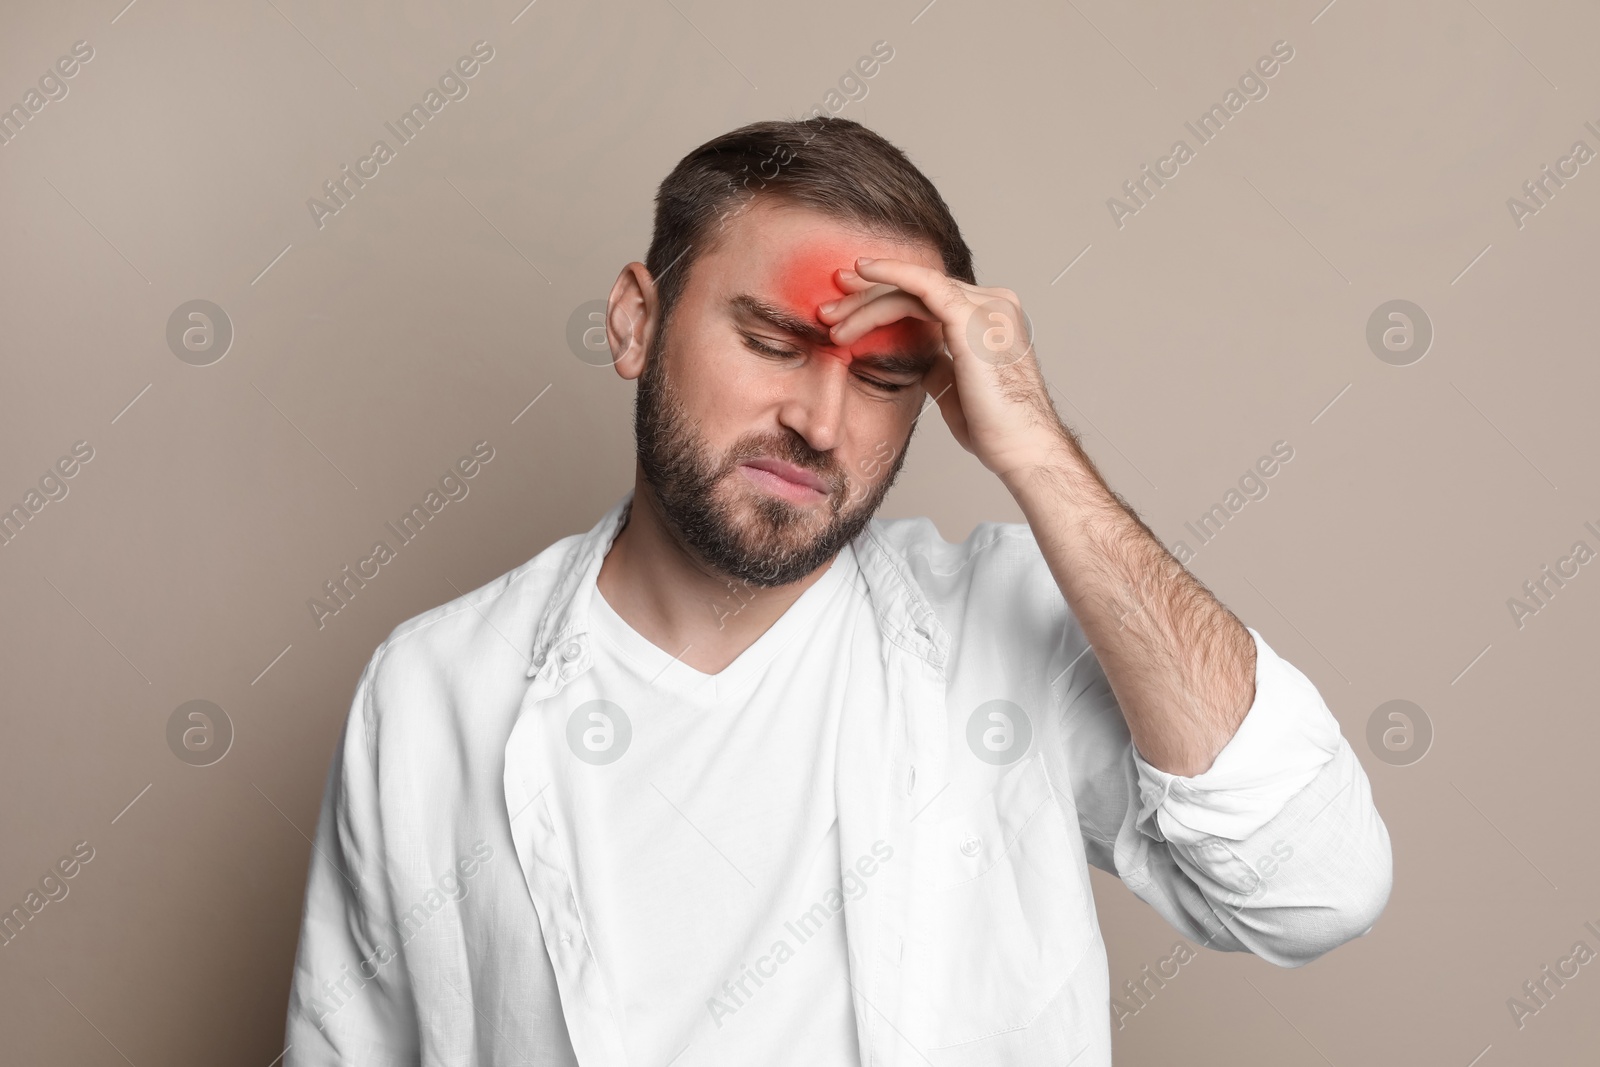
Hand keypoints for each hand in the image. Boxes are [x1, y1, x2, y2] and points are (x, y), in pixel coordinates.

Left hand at [818, 258, 1068, 480]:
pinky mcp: (972, 317)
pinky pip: (924, 285)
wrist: (1022, 448)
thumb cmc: (995, 428)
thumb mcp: (956, 388)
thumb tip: (918, 358)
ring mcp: (986, 306)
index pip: (930, 299)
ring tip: (832, 319)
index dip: (886, 300)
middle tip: (829, 308)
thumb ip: (939, 363)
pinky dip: (891, 274)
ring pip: (914, 287)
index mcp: (992, 317)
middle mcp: (993, 303)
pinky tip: (863, 273)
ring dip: (867, 300)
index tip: (848, 309)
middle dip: (868, 297)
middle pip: (919, 289)